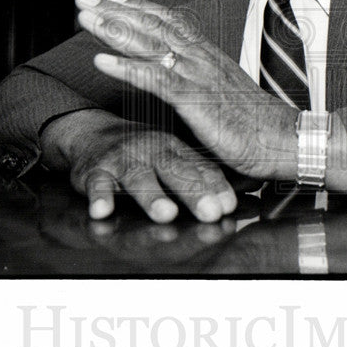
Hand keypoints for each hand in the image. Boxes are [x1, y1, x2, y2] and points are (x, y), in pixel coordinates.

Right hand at [40, 109, 236, 222]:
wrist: (92, 133)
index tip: (230, 206)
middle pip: (174, 171)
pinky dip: (99, 197)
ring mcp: (123, 160)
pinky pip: (97, 184)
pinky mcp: (95, 171)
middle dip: (193, 192)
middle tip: (210, 212)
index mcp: (176, 148)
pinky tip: (102, 210)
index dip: (215, 186)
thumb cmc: (144, 151)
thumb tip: (253, 185)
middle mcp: (151, 151)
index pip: (200, 168)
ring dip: (152, 197)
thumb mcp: (174, 155)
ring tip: (166, 214)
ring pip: (138, 178)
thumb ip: (205, 173)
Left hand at [75, 0, 298, 181]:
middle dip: (114, 11)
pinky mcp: (196, 100)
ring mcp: (198, 76)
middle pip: (152, 25)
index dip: (140, 8)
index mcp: (209, 57)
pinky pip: (154, 78)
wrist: (288, 139)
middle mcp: (201, 58)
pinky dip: (125, 67)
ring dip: (113, 29)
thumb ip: (204, 88)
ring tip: (84, 18)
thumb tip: (188, 90)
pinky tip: (100, 60)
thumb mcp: (226, 99)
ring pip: (149, 44)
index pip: (170, 22)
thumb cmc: (259, 127)